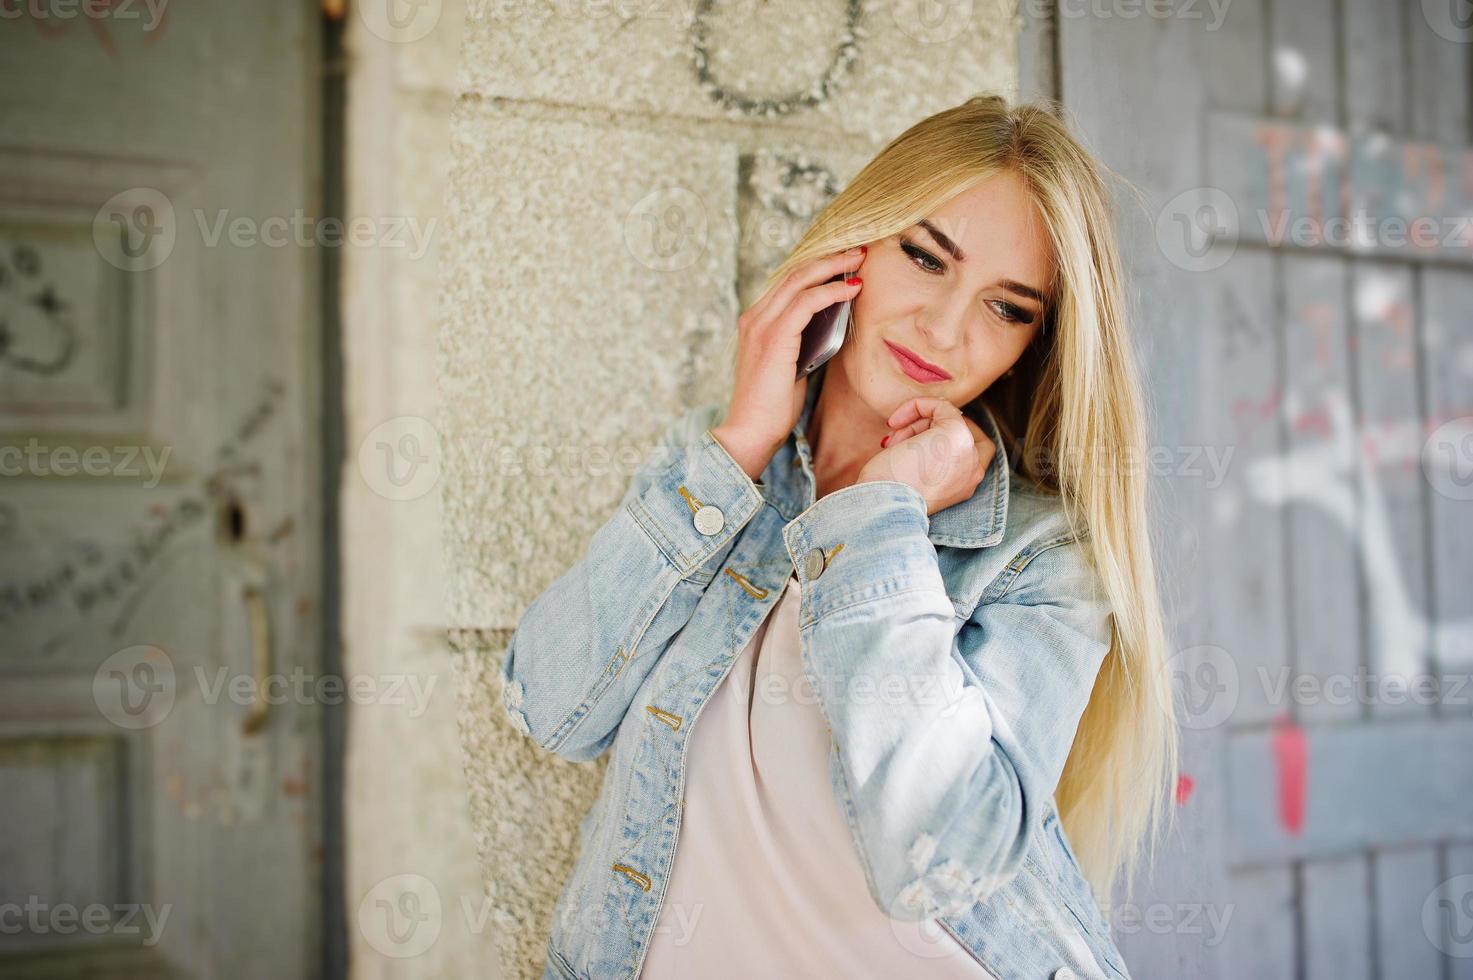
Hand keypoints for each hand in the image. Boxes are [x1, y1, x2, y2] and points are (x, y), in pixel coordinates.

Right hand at [710, 245, 866, 479]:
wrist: (751, 432)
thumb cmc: (772, 406)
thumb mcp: (791, 365)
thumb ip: (803, 342)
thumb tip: (832, 325)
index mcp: (756, 322)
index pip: (787, 282)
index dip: (817, 267)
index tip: (844, 262)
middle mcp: (755, 318)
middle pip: (794, 273)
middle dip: (828, 258)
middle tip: (857, 250)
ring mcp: (761, 325)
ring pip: (800, 281)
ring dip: (833, 267)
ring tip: (859, 260)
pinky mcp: (774, 338)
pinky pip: (806, 303)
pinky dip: (831, 292)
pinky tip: (851, 288)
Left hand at [857, 397, 994, 517]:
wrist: (883, 502)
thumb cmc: (888, 494)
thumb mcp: (915, 476)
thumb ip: (928, 458)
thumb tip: (921, 434)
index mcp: (966, 486)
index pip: (964, 450)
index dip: (935, 440)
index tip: (906, 444)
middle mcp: (974, 472)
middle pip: (957, 433)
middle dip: (926, 431)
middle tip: (899, 441)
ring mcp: (969, 453)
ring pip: (946, 420)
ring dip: (916, 425)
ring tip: (893, 442)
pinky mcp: (956, 434)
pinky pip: (941, 406)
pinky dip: (917, 406)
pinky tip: (895, 421)